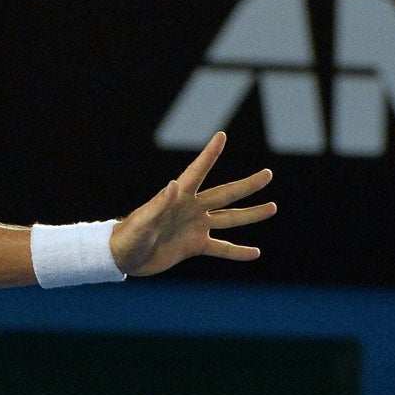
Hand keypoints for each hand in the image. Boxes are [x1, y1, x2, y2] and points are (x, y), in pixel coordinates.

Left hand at [109, 132, 274, 278]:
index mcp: (178, 197)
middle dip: (247, 185)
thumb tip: (173, 185)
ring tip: (273, 207)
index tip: (221, 136)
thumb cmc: (128, 236)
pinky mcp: (195, 246)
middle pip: (225, 194)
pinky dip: (238, 251)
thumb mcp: (143, 221)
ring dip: (251, 214)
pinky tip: (255, 253)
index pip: (197, 171)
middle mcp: (192, 208)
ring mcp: (195, 226)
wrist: (122, 258)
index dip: (209, 154)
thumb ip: (159, 204)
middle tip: (268, 174)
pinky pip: (222, 248)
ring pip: (230, 219)